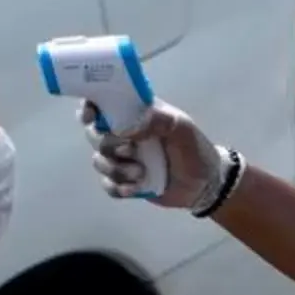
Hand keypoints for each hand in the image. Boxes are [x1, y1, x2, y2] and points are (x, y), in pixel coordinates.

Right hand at [81, 99, 222, 210]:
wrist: (205, 182)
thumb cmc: (193, 147)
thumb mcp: (180, 126)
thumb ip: (156, 119)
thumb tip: (126, 127)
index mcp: (134, 114)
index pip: (103, 105)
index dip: (89, 109)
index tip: (91, 119)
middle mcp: (124, 134)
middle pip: (94, 135)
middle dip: (107, 145)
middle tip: (130, 151)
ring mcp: (123, 160)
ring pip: (99, 162)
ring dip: (116, 169)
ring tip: (140, 173)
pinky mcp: (125, 182)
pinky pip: (108, 185)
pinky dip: (118, 188)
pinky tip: (134, 189)